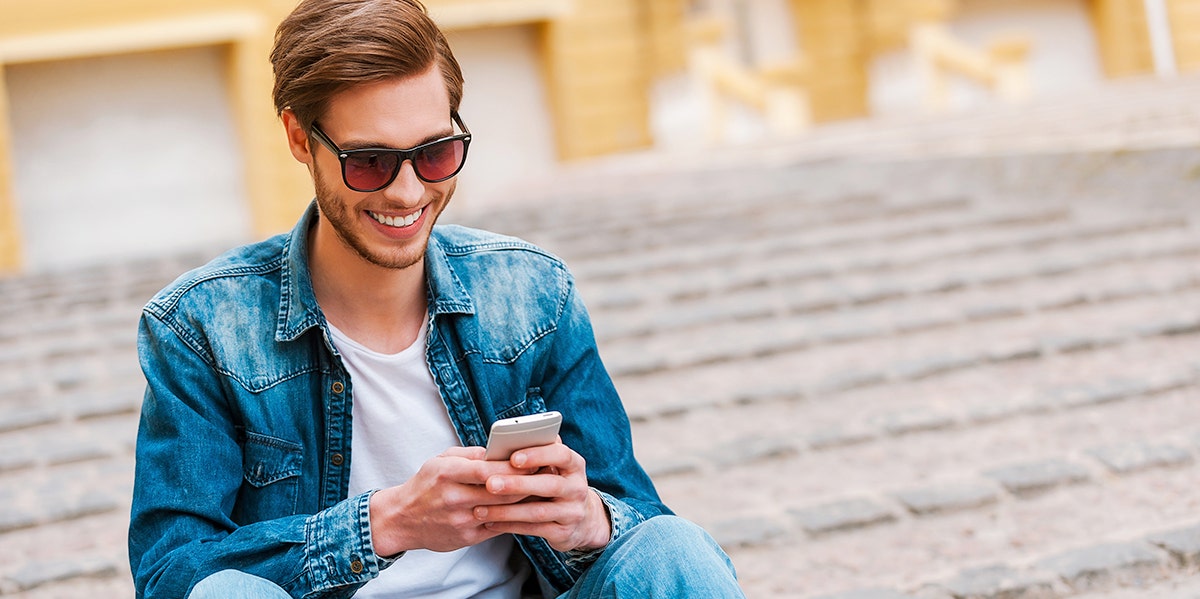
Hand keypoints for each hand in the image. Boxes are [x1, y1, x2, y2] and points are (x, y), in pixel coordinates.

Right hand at [368, 446, 531, 554]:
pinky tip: (527, 508)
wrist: (402, 518)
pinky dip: (514, 516)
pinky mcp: (467, 537)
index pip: (489, 469)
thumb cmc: (426, 484)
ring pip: (503, 510)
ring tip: (542, 490)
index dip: (514, 466)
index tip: (534, 459)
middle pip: (501, 491)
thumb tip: (501, 451)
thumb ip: (471, 454)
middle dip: (527, 482)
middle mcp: (454, 498)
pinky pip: (498, 525)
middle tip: (547, 473)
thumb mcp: (441, 459)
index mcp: (447, 473)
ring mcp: (461, 520)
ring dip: (525, 501)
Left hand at [471, 440, 611, 552]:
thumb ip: (539, 452)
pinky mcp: (563, 533)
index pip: (562, 455)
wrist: (582, 519)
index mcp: (575, 465)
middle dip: (517, 484)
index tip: (513, 458)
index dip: (538, 455)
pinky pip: (533, 530)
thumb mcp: (555, 466)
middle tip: (490, 484)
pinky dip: (509, 526)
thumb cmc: (557, 484)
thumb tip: (509, 438)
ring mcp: (572, 512)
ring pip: (538, 512)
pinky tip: (490, 523)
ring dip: (506, 511)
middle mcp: (577, 488)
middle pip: (550, 485)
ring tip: (480, 509)